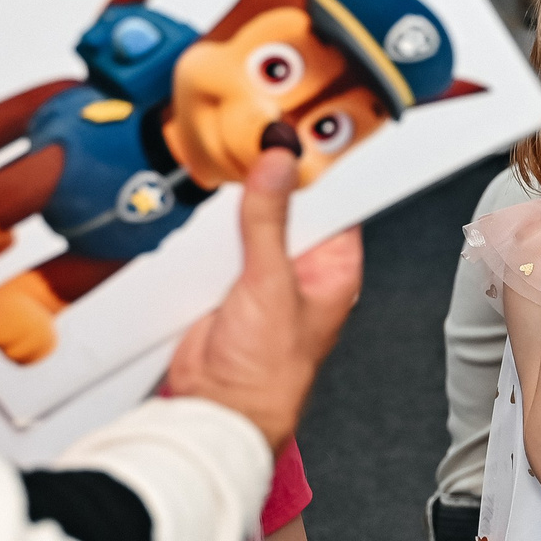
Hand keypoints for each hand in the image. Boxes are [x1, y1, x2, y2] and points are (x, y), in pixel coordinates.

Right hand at [166, 149, 363, 450]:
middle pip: (288, 201)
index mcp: (333, 266)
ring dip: (234, 207)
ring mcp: (260, 271)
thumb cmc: (265, 373)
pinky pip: (216, 240)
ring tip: (230, 185)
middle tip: (257, 147)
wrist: (214, 408)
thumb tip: (278, 165)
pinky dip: (207, 230)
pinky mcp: (223, 279)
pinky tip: (205, 222)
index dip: (320, 166)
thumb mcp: (269, 285)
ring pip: (249, 217)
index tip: (303, 132)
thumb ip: (268, 220)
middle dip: (269, 179)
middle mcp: (301, 266)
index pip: (335, 199)